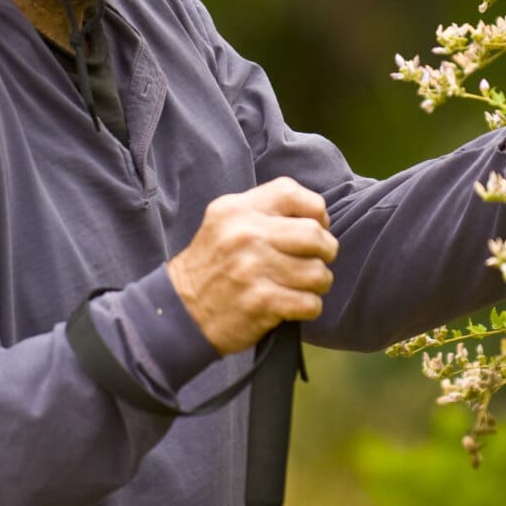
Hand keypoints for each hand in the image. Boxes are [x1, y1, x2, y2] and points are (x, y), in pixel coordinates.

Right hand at [167, 177, 338, 354]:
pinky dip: (309, 307)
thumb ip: (263, 211)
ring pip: (317, 272)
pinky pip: (310, 302)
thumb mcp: (224, 223)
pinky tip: (294, 305)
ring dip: (319, 283)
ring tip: (305, 286)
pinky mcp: (261, 302)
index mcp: (237, 210)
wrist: (180, 312)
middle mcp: (245, 235)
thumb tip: (316, 217)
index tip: (315, 227)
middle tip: (318, 261)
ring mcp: (253, 269)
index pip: (292, 193)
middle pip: (314, 235)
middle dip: (326, 250)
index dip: (315, 211)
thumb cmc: (212, 266)